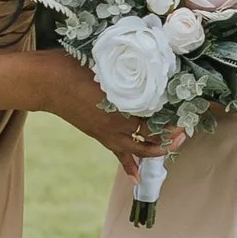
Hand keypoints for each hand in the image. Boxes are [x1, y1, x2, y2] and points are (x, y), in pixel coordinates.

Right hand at [36, 54, 188, 173]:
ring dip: (156, 151)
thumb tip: (152, 61)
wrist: (46, 82)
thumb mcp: (106, 64)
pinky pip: (118, 154)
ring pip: (138, 150)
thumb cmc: (74, 66)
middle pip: (151, 137)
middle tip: (185, 131)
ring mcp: (107, 133)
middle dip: (171, 137)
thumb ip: (129, 70)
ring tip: (172, 147)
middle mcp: (116, 125)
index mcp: (121, 106)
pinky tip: (137, 177)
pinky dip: (129, 165)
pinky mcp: (99, 136)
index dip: (175, 120)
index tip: (190, 113)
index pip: (156, 119)